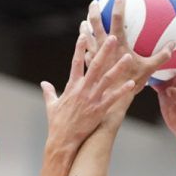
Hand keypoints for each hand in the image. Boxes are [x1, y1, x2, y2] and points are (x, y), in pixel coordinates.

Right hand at [41, 31, 138, 148]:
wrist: (62, 140)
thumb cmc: (57, 124)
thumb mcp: (51, 106)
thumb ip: (49, 92)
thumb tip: (44, 84)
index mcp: (71, 86)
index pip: (75, 63)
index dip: (79, 48)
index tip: (83, 34)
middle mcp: (82, 90)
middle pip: (95, 66)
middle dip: (104, 51)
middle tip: (113, 38)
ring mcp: (91, 99)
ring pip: (107, 80)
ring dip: (118, 68)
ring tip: (128, 57)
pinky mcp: (99, 110)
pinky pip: (113, 98)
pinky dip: (122, 91)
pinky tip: (132, 84)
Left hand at [85, 0, 174, 92]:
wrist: (111, 100)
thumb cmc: (131, 82)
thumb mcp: (149, 69)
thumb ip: (162, 56)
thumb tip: (174, 45)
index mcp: (117, 42)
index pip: (117, 17)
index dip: (118, 4)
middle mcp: (102, 45)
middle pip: (95, 22)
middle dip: (94, 10)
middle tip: (95, 2)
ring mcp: (93, 55)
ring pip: (85, 36)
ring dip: (85, 28)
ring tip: (83, 23)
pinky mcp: (88, 65)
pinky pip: (84, 52)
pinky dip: (84, 47)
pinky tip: (84, 47)